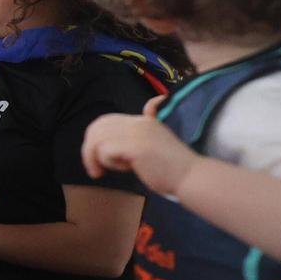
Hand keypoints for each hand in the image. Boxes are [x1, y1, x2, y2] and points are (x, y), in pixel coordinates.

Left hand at [82, 99, 199, 195]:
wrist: (191, 177)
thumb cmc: (173, 167)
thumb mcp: (156, 142)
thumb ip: (144, 131)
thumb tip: (153, 102)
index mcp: (142, 120)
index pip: (105, 121)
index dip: (95, 139)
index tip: (98, 159)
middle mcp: (138, 122)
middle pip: (97, 127)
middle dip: (89, 149)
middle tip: (95, 170)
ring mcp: (137, 133)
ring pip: (97, 139)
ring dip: (97, 158)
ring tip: (109, 171)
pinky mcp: (135, 146)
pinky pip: (104, 151)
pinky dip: (108, 162)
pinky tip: (126, 169)